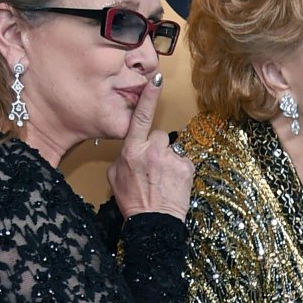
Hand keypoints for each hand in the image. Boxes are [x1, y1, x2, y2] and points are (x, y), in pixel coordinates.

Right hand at [108, 73, 193, 219]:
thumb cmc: (132, 201)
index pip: (141, 117)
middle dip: (157, 148)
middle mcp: (152, 151)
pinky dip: (180, 172)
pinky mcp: (186, 168)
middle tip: (153, 168)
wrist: (153, 225)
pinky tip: (173, 184)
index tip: (156, 78)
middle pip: (159, 135)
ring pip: (172, 149)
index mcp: (132, 151)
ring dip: (169, 160)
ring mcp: (171, 159)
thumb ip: (123, 156)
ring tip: (163, 180)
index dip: (149, 96)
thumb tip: (130, 148)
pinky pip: (183, 162)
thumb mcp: (115, 177)